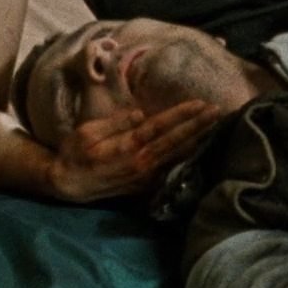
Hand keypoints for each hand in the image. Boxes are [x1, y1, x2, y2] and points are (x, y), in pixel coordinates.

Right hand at [49, 98, 224, 200]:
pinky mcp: (146, 183)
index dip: (182, 115)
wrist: (68, 184)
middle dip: (198, 125)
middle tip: (218, 111)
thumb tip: (141, 113)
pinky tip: (200, 147)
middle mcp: (141, 162)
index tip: (201, 104)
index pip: (160, 127)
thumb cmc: (74, 153)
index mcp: (127, 147)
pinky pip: (171, 167)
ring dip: (197, 140)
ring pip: (177, 155)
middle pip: (176, 141)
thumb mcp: (87, 132)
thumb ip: (116, 123)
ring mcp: (146, 175)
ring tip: (215, 126)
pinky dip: (187, 156)